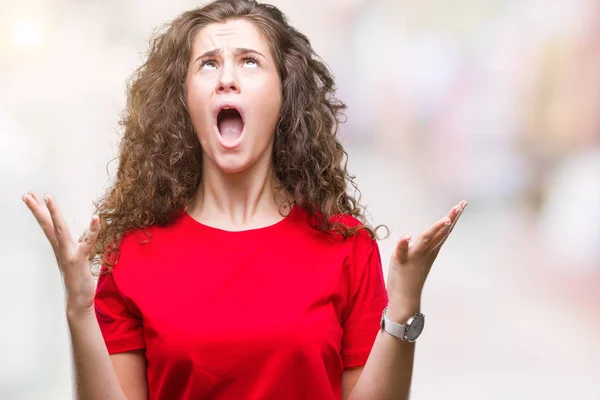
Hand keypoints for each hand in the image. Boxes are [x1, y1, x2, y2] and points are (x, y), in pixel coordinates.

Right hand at [23, 192, 99, 314]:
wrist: (78, 300)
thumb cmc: (77, 280)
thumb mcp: (72, 260)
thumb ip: (71, 248)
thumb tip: (69, 239)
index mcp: (60, 247)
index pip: (47, 226)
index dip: (40, 211)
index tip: (30, 198)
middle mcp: (62, 248)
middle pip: (47, 224)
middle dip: (38, 208)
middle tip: (28, 194)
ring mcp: (69, 253)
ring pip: (60, 229)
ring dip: (54, 213)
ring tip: (48, 197)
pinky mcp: (80, 259)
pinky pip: (87, 242)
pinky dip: (92, 230)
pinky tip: (96, 217)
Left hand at [386, 200, 467, 320]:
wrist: (404, 299)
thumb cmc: (410, 277)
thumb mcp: (421, 257)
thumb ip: (426, 245)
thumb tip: (432, 233)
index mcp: (430, 250)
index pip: (443, 230)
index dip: (452, 217)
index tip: (462, 205)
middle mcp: (425, 252)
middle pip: (439, 232)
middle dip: (450, 218)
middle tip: (460, 206)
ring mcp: (413, 257)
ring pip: (425, 239)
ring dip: (434, 229)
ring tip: (444, 220)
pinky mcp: (400, 263)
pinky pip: (401, 252)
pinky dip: (403, 244)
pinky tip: (406, 236)